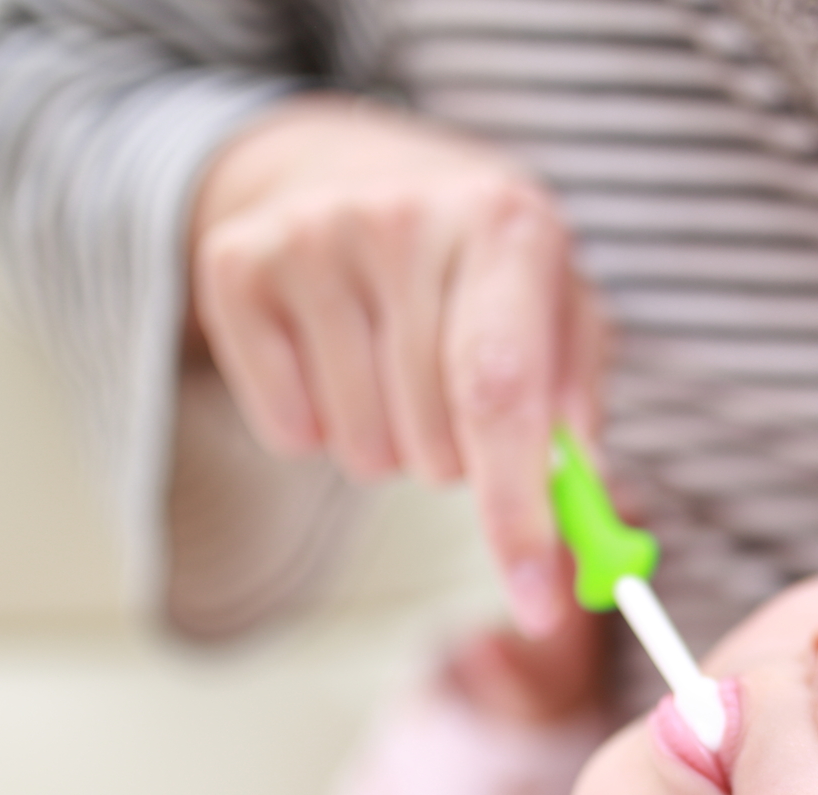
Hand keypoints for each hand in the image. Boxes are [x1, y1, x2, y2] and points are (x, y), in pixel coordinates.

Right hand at [189, 95, 607, 635]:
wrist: (355, 169)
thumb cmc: (483, 270)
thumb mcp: (559, 309)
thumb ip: (578, 410)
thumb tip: (580, 515)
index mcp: (506, 226)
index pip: (502, 394)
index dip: (518, 511)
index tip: (537, 603)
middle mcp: (405, 219)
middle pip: (432, 441)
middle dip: (458, 466)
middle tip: (456, 403)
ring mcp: (312, 237)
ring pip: (362, 450)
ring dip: (392, 447)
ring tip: (395, 372)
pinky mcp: (237, 267)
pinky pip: (290, 431)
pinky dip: (321, 428)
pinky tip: (336, 361)